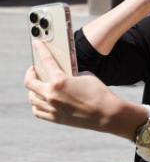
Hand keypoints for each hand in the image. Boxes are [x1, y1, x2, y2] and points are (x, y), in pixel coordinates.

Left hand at [25, 41, 145, 137]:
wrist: (107, 114)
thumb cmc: (99, 93)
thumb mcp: (86, 77)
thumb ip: (71, 75)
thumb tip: (65, 75)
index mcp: (60, 81)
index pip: (46, 61)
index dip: (40, 50)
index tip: (36, 43)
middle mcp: (52, 95)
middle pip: (29, 82)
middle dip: (30, 73)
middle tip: (34, 70)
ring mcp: (52, 108)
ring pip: (32, 98)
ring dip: (33, 90)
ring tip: (38, 87)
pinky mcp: (55, 118)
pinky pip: (37, 111)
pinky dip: (37, 105)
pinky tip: (41, 101)